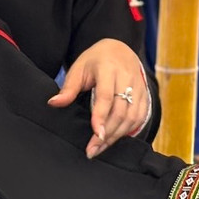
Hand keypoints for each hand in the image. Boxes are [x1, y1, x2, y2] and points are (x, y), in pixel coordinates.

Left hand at [49, 39, 149, 157]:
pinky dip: (128, 130)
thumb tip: (53, 103)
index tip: (96, 134)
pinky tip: (114, 138)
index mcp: (109, 68)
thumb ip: (68, 88)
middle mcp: (127, 77)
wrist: (119, 49)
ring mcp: (139, 86)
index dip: (101, 116)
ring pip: (132, 116)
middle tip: (92, 150)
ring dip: (116, 135)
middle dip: (107, 133)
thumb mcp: (79, 69)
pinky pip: (140, 117)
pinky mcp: (145, 95)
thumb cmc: (95, 61)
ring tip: (100, 148)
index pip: (106, 96)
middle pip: (120, 110)